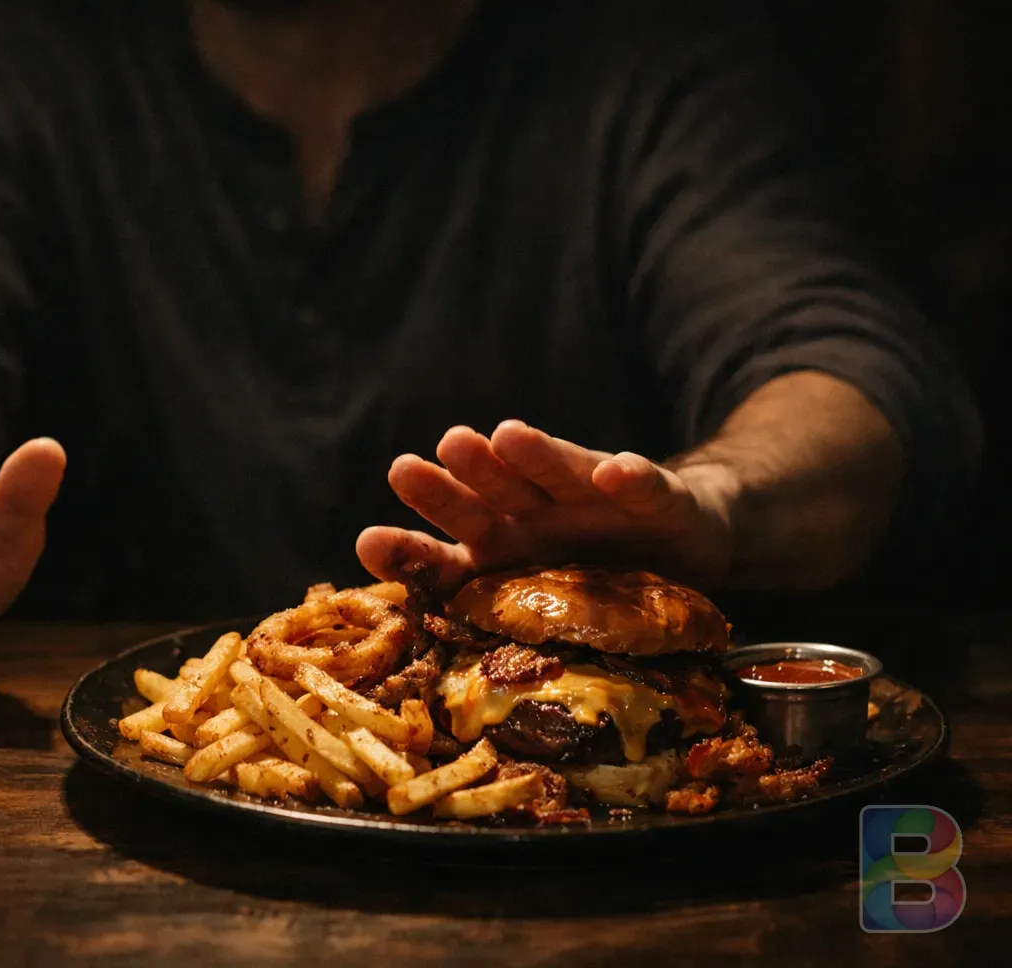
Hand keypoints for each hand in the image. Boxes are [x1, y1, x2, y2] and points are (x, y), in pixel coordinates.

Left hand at [356, 420, 736, 588]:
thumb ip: (462, 597)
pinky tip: (612, 474)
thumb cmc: (585, 574)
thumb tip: (391, 612)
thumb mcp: (526, 601)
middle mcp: (536, 515)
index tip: (368, 542)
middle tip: (417, 463)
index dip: (410, 547)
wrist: (679, 545)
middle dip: (459, 478)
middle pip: (490, 494)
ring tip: (507, 437)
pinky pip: (643, 488)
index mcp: (498, 549)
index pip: (445, 549)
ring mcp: (593, 503)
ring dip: (533, 456)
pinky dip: (629, 479)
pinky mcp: (654, 499)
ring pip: (556, 475)